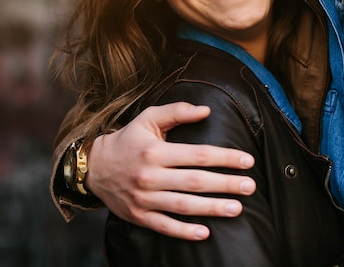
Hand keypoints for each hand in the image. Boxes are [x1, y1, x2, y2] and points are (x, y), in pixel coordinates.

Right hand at [85, 102, 256, 240]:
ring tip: (237, 208)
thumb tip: (206, 110)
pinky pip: (164, 226)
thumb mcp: (148, 119)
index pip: (197, 154)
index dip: (225, 158)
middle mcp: (150, 175)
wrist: (93, 167)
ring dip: (212, 208)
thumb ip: (177, 112)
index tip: (247, 160)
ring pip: (183, 206)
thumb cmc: (128, 140)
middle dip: (225, 184)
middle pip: (195, 182)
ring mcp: (144, 198)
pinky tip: (205, 233)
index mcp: (156, 151)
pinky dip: (184, 231)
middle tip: (250, 186)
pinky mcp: (138, 215)